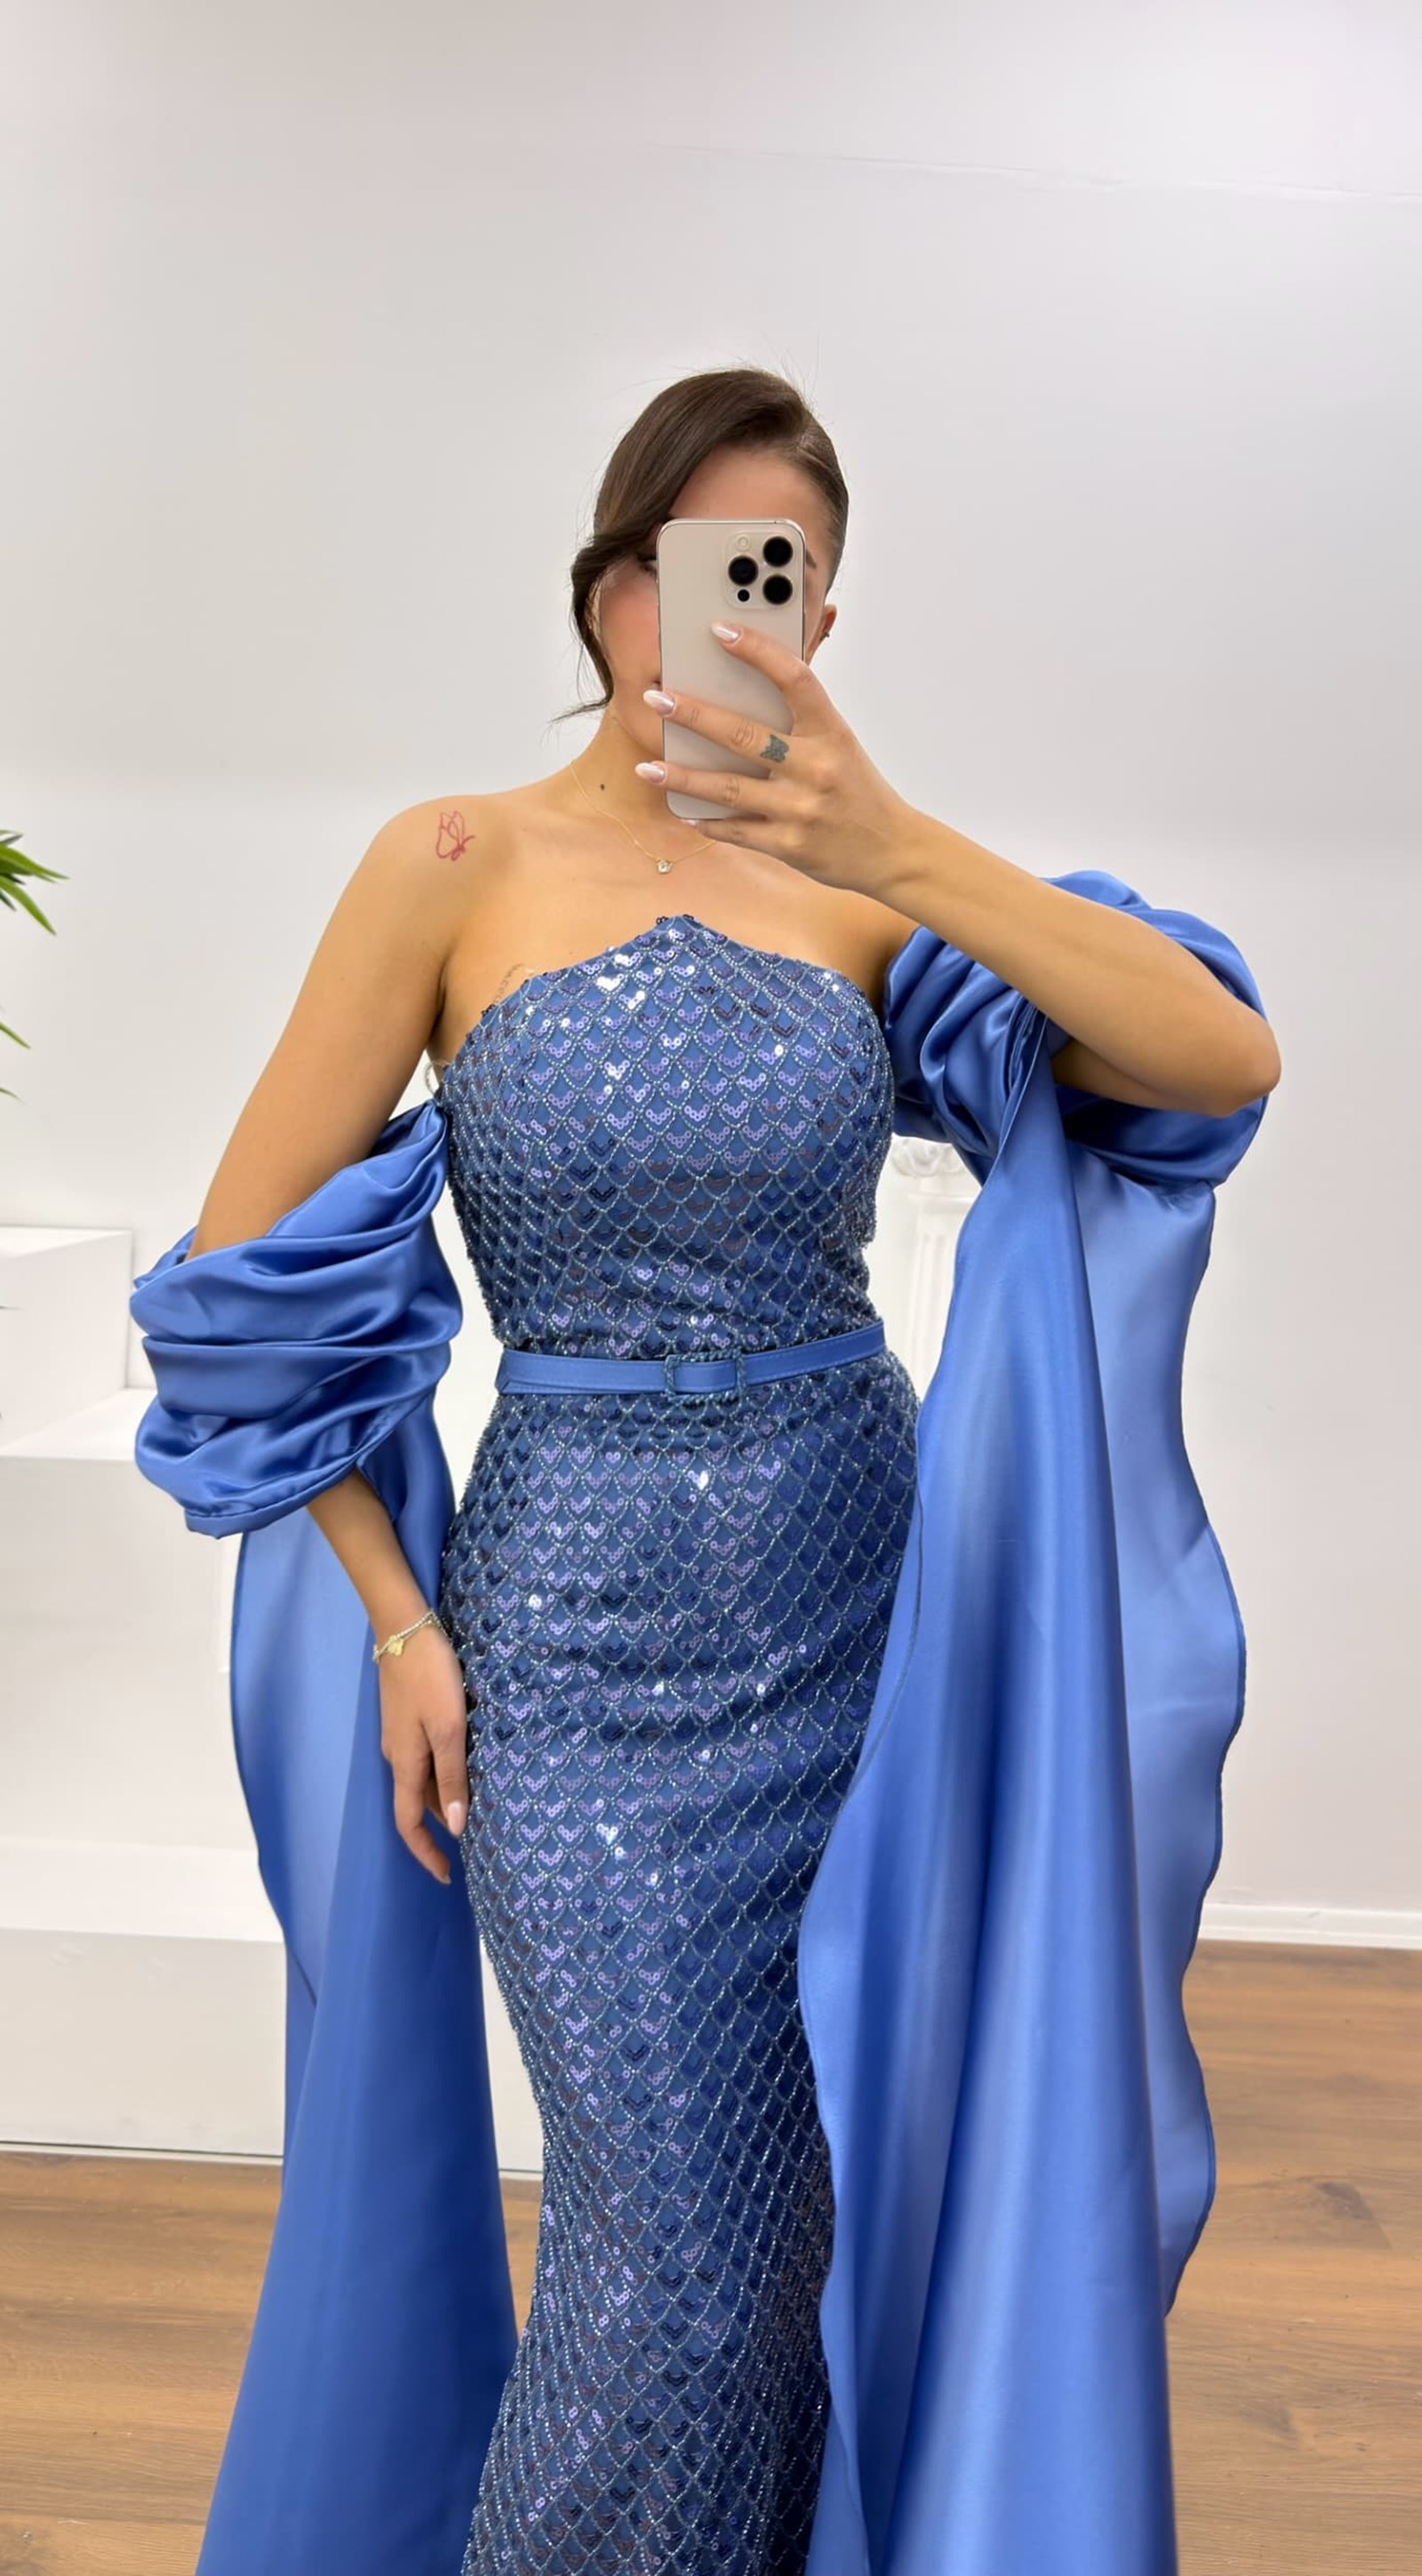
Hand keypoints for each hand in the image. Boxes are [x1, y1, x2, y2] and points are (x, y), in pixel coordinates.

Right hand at [376, 1621, 472, 1884]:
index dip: (425, 1853)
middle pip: (415, 1804)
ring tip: (476, 1807)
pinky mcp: (408, 1716)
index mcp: (405, 1763)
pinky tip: (466, 1764)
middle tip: (474, 1843)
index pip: (408, 1823)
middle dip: (439, 1828)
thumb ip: (451, 1777)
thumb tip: (454, 1828)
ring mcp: (401, 1735)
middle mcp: (398, 1755)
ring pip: (422, 1780)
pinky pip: (425, 1758)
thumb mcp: (448, 1728)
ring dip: (443, 1799)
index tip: (446, 1876)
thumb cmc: (430, 1677)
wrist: (404, 1627)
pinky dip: (443, 1773)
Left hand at [636, 622, 916, 901]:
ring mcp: (800, 809)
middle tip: (656, 699)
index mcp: (832, 732)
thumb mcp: (840, 745)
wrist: (892, 850)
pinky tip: (680, 808)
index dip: (757, 650)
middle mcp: (816, 768)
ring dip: (682, 776)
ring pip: (729, 788)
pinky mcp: (788, 846)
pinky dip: (706, 820)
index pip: (795, 679)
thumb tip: (745, 690)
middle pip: (744, 735)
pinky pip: (736, 830)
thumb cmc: (859, 790)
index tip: (720, 630)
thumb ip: (801, 720)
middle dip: (694, 715)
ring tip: (647, 767)